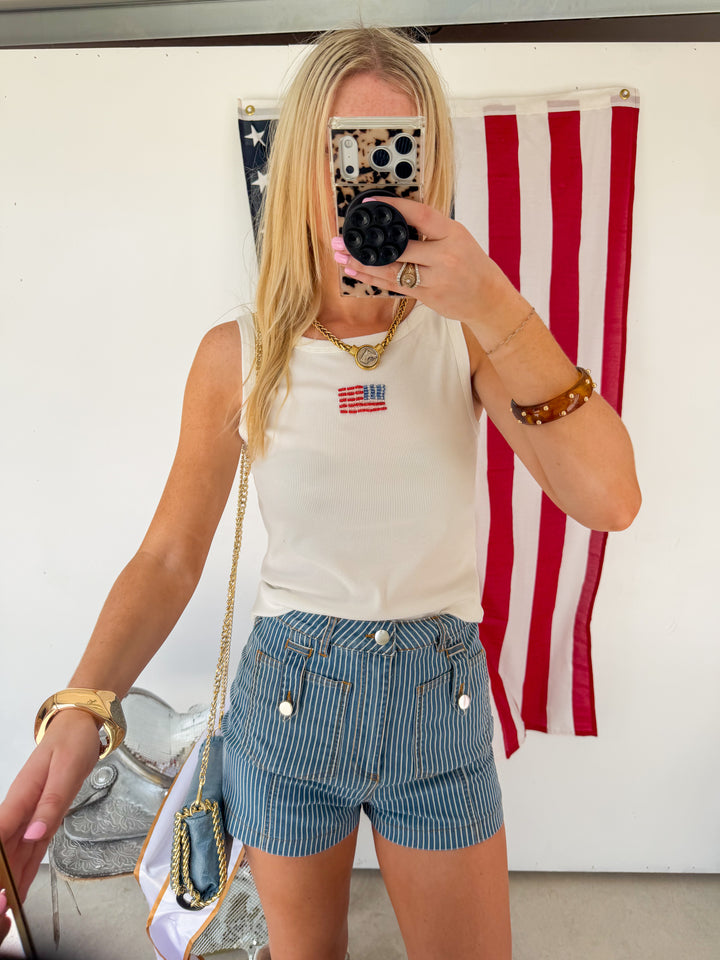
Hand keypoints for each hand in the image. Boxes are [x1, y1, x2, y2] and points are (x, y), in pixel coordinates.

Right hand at [0, 710, 100, 911]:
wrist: (79, 727)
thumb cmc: (72, 743)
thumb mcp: (67, 770)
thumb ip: (51, 803)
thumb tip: (33, 836)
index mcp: (21, 797)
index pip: (0, 834)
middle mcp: (20, 810)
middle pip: (3, 850)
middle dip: (1, 878)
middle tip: (2, 909)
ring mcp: (29, 816)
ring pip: (14, 854)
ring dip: (9, 880)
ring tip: (6, 910)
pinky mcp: (41, 818)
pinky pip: (29, 849)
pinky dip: (23, 870)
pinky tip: (18, 889)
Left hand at [333, 195, 516, 325]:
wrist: (488, 298)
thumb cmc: (471, 264)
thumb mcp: (458, 238)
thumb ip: (431, 230)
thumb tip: (395, 219)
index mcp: (452, 232)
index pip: (418, 214)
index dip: (392, 206)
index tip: (368, 202)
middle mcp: (444, 254)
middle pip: (398, 247)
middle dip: (366, 244)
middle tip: (341, 238)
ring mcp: (436, 277)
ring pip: (392, 270)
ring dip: (362, 264)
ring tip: (340, 256)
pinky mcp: (428, 296)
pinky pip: (395, 286)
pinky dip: (373, 278)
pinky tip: (355, 272)